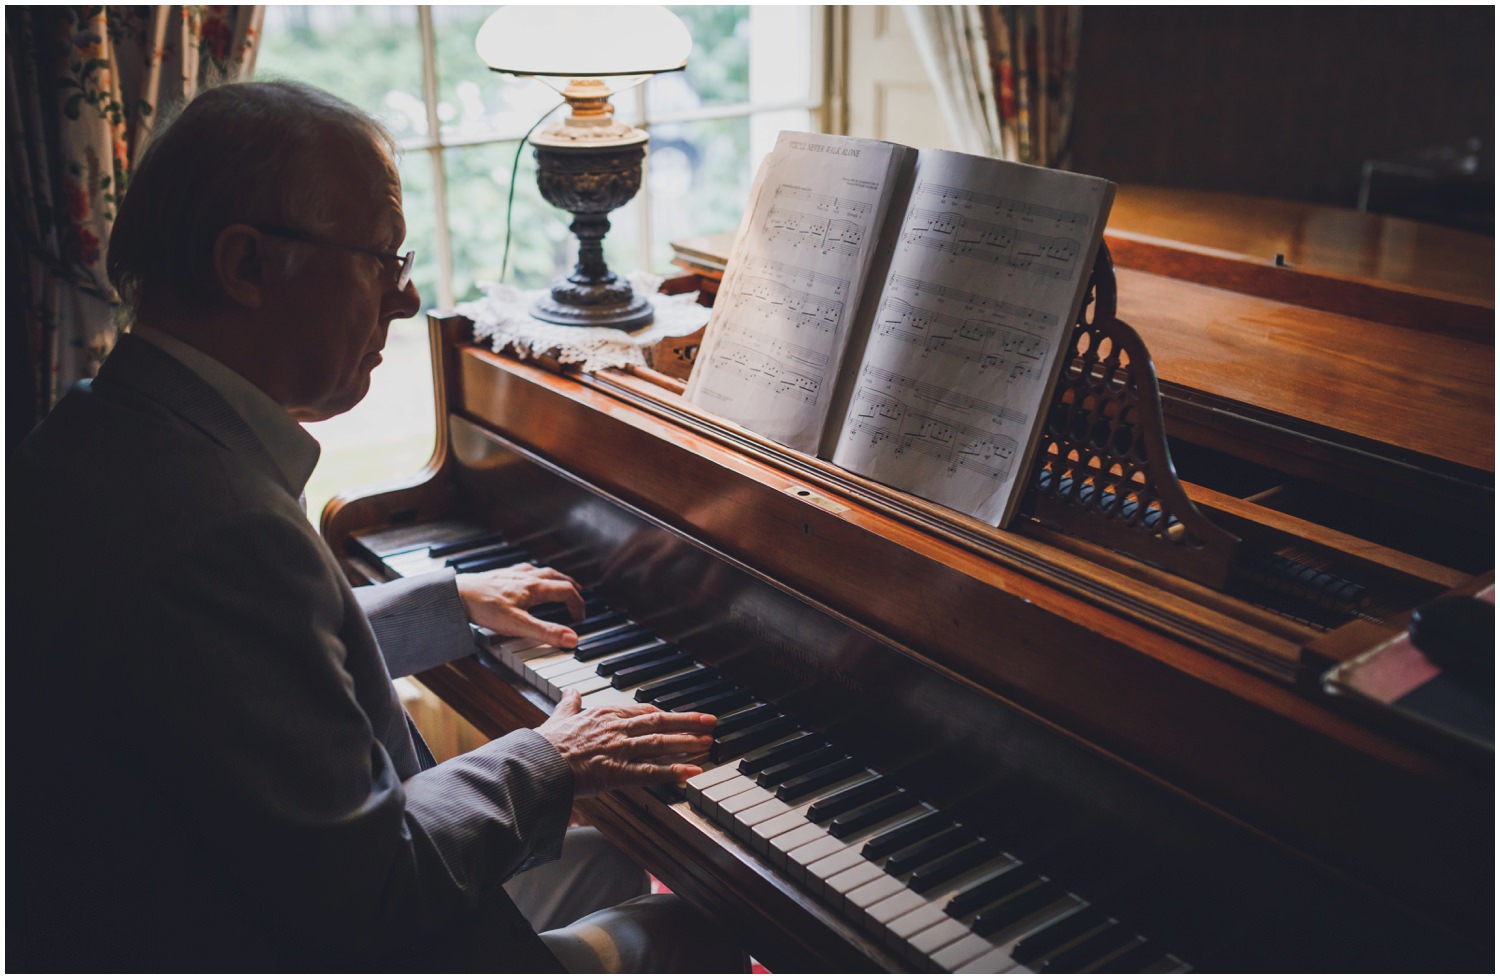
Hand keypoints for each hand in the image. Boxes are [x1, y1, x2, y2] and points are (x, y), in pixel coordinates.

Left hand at [455, 564, 584, 647]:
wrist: (456, 594)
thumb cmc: (485, 607)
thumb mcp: (518, 625)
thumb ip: (546, 632)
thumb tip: (572, 639)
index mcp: (535, 587)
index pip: (567, 591)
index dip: (578, 604)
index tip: (579, 617)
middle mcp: (527, 577)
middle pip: (557, 577)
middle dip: (571, 587)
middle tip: (578, 596)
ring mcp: (513, 574)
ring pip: (542, 571)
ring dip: (555, 578)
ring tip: (559, 584)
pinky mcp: (500, 575)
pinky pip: (524, 570)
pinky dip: (534, 574)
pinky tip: (527, 578)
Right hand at [535, 690, 716, 795]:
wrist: (535, 764)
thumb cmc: (544, 743)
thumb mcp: (558, 716)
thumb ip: (569, 704)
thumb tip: (571, 691)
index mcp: (604, 713)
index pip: (642, 711)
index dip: (663, 714)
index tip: (677, 716)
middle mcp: (616, 727)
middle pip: (659, 722)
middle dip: (688, 722)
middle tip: (710, 722)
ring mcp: (619, 749)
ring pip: (660, 743)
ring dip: (687, 742)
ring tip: (708, 742)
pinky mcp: (617, 772)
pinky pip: (651, 772)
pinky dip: (674, 771)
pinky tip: (692, 772)